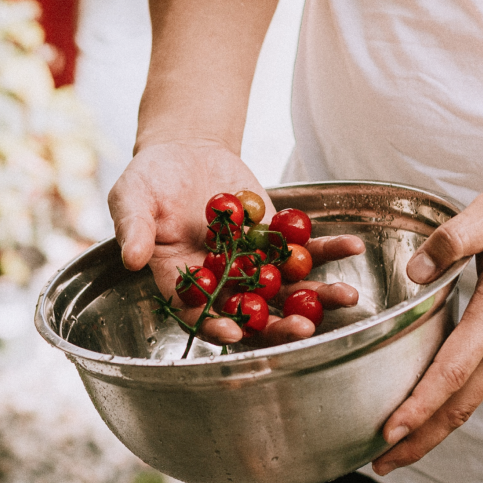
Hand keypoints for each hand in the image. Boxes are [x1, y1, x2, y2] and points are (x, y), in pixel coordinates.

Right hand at [109, 139, 362, 344]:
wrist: (185, 151)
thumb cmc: (149, 179)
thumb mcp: (132, 197)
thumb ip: (133, 227)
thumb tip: (131, 258)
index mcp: (181, 282)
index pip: (199, 314)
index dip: (216, 325)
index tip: (235, 331)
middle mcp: (221, 281)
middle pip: (253, 313)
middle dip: (280, 324)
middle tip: (304, 329)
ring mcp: (253, 262)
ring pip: (288, 289)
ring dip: (319, 296)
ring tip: (347, 297)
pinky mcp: (276, 238)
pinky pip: (305, 249)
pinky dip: (329, 249)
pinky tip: (352, 247)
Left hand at [370, 179, 482, 475]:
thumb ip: (449, 240)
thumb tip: (414, 272)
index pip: (453, 371)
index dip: (420, 405)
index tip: (390, 430)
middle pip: (463, 404)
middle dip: (421, 438)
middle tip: (382, 462)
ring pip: (476, 398)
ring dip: (438, 424)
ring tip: (400, 442)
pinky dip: (459, 401)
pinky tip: (437, 404)